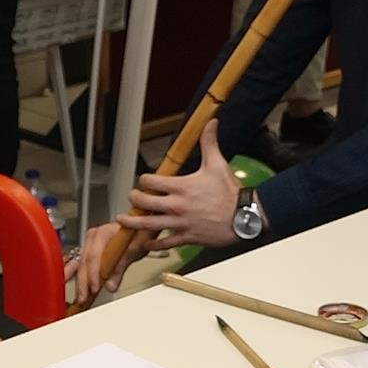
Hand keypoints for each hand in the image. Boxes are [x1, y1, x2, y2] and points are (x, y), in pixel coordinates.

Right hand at [68, 221, 133, 309]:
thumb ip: (121, 266)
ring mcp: (90, 244)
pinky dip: (83, 279)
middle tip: (83, 298)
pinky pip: (84, 266)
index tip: (95, 288)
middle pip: (84, 261)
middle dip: (83, 281)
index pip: (94, 255)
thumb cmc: (139, 233)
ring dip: (80, 282)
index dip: (93, 273)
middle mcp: (93, 237)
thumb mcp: (135, 248)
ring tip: (81, 297)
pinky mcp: (90, 252)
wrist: (140, 229)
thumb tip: (110, 286)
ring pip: (81, 265)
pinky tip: (82, 290)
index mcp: (103, 232)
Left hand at [119, 119, 241, 249]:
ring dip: (133, 223)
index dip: (144, 180)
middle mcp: (177, 206)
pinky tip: (146, 243)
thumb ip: (209, 143)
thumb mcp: (218, 164)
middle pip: (144, 203)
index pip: (150, 181)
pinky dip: (153, 244)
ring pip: (148, 225)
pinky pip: (165, 243)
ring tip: (123, 220)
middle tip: (132, 198)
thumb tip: (211, 123)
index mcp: (181, 187)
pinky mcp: (187, 237)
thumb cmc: (230, 192)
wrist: (244, 216)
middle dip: (134, 199)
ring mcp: (180, 223)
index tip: (145, 181)